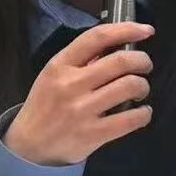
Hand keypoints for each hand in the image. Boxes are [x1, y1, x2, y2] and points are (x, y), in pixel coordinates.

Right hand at [4, 23, 154, 165]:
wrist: (29, 146)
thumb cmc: (45, 105)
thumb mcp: (53, 75)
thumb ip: (81, 60)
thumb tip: (117, 44)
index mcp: (61, 64)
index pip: (97, 37)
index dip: (126, 29)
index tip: (146, 30)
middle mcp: (71, 84)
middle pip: (120, 61)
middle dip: (142, 60)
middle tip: (145, 65)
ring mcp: (82, 110)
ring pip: (129, 86)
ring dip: (143, 86)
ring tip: (140, 89)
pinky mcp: (93, 134)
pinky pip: (130, 119)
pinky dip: (144, 113)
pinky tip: (142, 112)